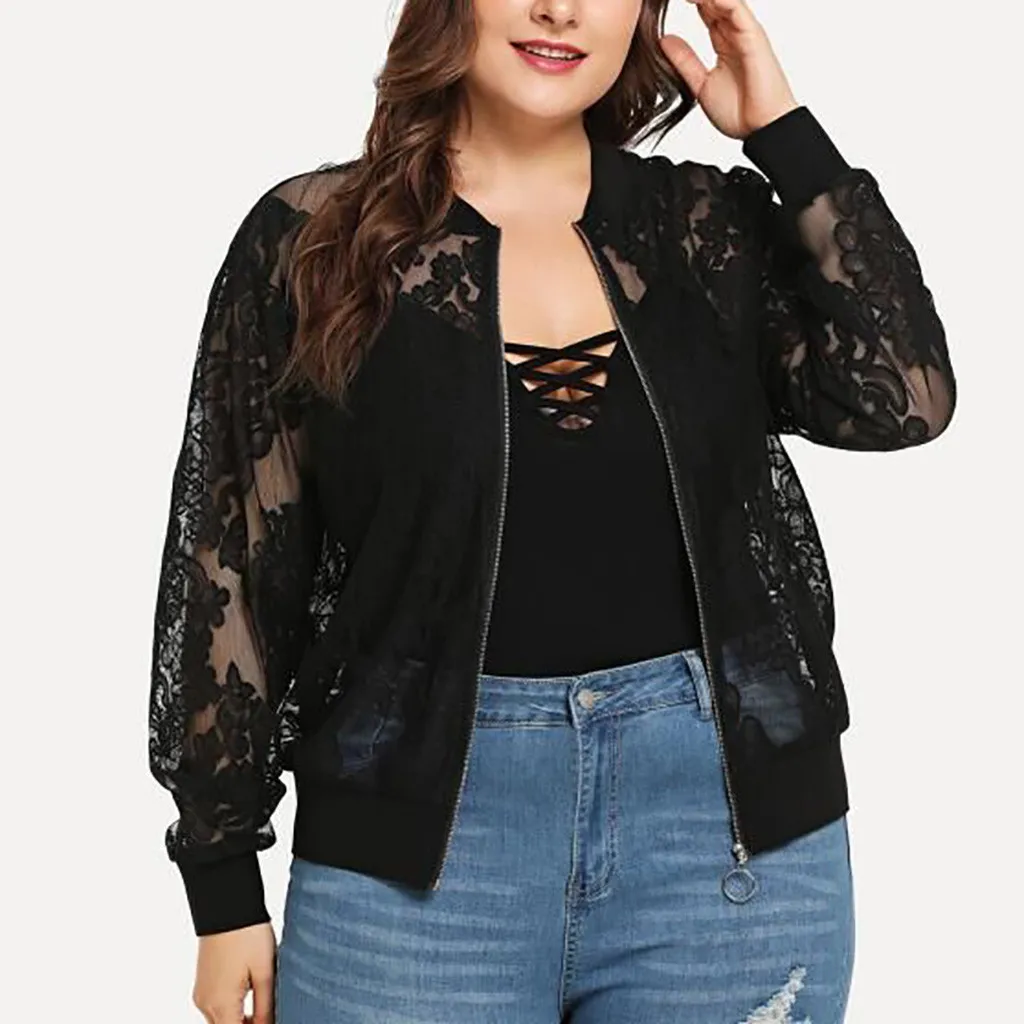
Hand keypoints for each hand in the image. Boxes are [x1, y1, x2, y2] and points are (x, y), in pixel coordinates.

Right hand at [192, 922, 276, 1023]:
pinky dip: (232, 1010)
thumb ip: (266, 1007)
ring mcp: (202, 993)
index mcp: (221, 1004)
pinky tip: (252, 995)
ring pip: (221, 1021)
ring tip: (265, 1005)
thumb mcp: (265, 972)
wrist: (227, 904)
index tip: (272, 1020)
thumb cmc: (249, 934)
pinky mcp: (203, 983)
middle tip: (271, 1015)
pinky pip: (216, 1008)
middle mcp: (205, 1003)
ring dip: (240, 1021)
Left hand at [660, 0, 799, 139]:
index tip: (662, 0)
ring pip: (725, 0)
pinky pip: (737, 9)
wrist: (760, 130)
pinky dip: (721, 1)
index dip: (688, 0)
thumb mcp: (700, 84)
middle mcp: (735, 33)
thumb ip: (684, 61)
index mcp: (723, 42)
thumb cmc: (739, 112)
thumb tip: (663, 39)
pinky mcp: (753, 37)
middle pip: (713, 0)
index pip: (704, 10)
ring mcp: (745, 32)